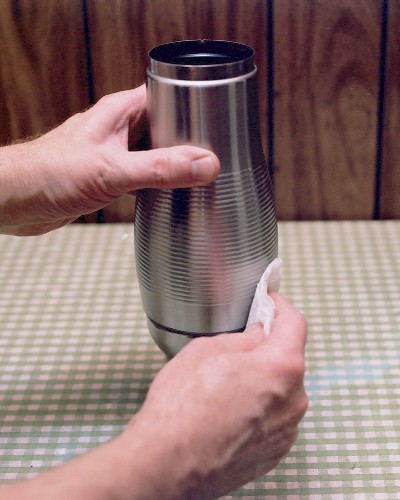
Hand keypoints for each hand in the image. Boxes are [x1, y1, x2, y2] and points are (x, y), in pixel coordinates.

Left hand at [0, 85, 219, 235]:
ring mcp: (113, 152)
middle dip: (187, 138)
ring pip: (153, 151)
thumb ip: (159, 169)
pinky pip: (141, 173)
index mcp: (119, 112)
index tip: (216, 119)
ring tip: (198, 173)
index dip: (192, 103)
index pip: (166, 94)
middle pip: (164, 125)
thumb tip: (204, 164)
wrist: (16, 201)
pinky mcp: (107, 176)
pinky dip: (157, 181)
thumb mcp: (112, 170)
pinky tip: (168, 192)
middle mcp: (117, 129)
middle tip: (213, 153)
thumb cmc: (48, 174)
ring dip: (172, 162)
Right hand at [123, 292, 307, 498]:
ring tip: (226, 384)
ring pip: (281, 390)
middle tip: (240, 343)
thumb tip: (256, 336)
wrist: (168, 464)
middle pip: (288, 358)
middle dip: (268, 346)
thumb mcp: (207, 350)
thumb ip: (242, 338)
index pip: (295, 323)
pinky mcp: (274, 452)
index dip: (280, 306)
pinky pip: (274, 417)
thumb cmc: (182, 407)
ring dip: (263, 379)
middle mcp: (294, 400)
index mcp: (282, 367)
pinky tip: (229, 410)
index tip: (270, 302)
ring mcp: (286, 430)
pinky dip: (259, 407)